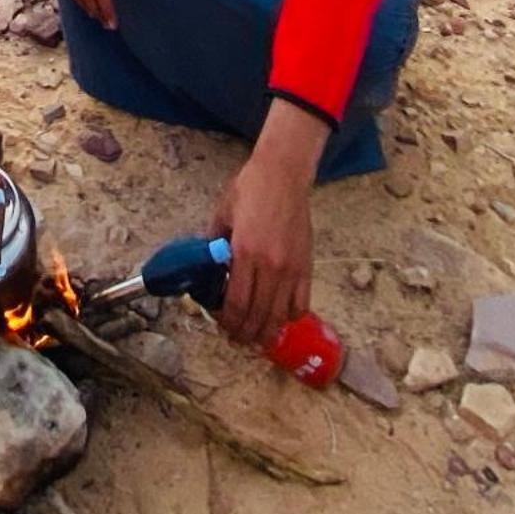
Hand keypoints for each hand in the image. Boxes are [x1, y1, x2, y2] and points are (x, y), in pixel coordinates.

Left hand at [207, 104, 328, 345]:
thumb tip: (207, 268)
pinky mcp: (307, 266)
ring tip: (255, 337)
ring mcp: (291, 268)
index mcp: (245, 252)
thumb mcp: (221, 215)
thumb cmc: (249, 190)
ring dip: (267, 332)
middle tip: (235, 338)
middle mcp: (270, 265)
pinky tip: (279, 318)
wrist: (283, 175)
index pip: (236, 303)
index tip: (220, 323)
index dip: (227, 321)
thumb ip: (214, 244)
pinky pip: (301, 303)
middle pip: (258, 315)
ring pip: (280, 315)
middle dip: (244, 333)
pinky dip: (290, 316)